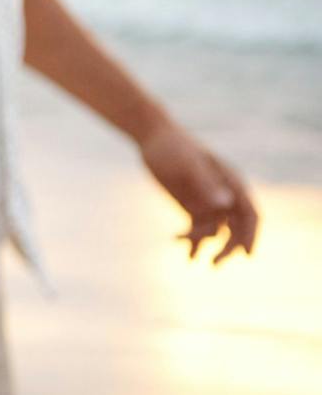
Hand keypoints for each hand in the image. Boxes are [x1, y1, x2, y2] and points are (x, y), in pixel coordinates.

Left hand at [139, 121, 258, 263]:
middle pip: (235, 228)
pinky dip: (194, 242)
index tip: (246, 255)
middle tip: (215, 265)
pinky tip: (188, 256)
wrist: (151, 137)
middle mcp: (223, 194)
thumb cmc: (172, 146)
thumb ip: (205, 184)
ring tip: (192, 259)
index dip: (251, 235)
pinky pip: (198, 229)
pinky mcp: (192, 205)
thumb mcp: (187, 165)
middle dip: (229, 247)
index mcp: (230, 182)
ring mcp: (208, 201)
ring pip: (216, 231)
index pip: (249, 213)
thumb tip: (225, 204)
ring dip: (208, 246)